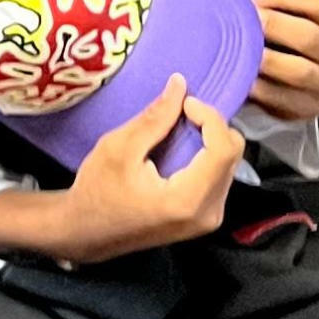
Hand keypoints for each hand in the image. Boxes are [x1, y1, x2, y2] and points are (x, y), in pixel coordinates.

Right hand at [0, 76, 244, 267]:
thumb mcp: (118, 148)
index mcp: (186, 201)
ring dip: (210, 140)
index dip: (210, 117)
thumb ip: (155, 118)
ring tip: (178, 130)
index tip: (185, 103)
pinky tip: (180, 150)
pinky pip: (220, 176)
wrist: (85, 233)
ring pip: (230, 164)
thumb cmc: (95, 193)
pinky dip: (206, 156)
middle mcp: (206, 214)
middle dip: (211, 126)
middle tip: (181, 113)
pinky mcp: (205, 218)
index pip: (223, 149)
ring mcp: (208, 219)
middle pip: (232, 155)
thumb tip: (180, 84)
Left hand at [246, 0, 318, 122]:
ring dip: (266, 58)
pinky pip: (283, 99)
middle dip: (272, 25)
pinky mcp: (311, 108)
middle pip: (308, 36)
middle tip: (244, 20)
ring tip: (241, 49)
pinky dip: (261, 88)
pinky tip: (243, 78)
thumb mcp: (303, 18)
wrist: (304, 83)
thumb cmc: (296, 42)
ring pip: (298, 70)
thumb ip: (286, 6)